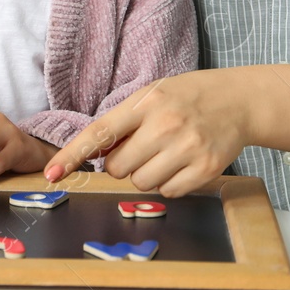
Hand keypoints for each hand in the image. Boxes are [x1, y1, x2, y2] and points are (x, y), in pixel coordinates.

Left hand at [43, 66, 289, 197]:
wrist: (238, 100)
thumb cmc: (186, 97)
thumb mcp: (152, 95)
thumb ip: (122, 121)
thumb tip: (93, 155)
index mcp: (145, 103)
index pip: (99, 133)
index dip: (72, 155)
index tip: (51, 173)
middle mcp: (165, 125)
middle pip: (118, 168)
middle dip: (123, 163)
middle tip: (144, 146)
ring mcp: (187, 148)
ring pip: (141, 184)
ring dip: (146, 174)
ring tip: (165, 152)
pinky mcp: (206, 169)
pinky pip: (169, 193)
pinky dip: (170, 184)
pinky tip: (182, 162)